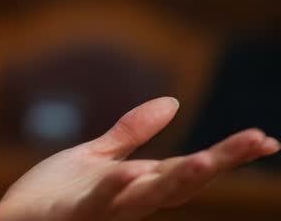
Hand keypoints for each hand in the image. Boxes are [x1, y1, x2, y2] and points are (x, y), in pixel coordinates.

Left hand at [0, 97, 278, 220]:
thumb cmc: (52, 194)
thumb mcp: (97, 156)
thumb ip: (133, 133)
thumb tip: (174, 102)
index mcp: (138, 182)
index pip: (191, 166)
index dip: (228, 153)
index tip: (267, 139)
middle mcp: (130, 198)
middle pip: (182, 179)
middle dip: (221, 161)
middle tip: (259, 141)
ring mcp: (104, 208)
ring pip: (148, 196)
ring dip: (179, 179)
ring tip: (208, 160)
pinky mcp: (73, 212)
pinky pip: (95, 202)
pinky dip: (111, 190)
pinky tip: (125, 174)